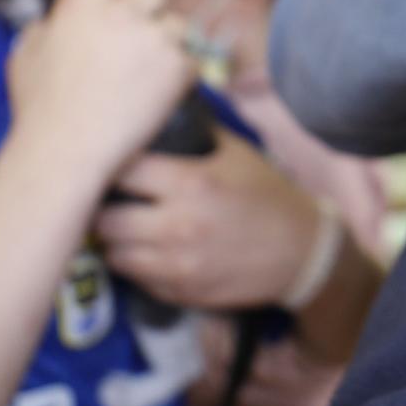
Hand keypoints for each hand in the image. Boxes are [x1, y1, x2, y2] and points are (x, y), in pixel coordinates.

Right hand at [5, 0, 194, 191]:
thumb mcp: (24, 56)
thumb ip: (44, 28)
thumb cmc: (40, 110)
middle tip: (131, 47)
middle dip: (145, 14)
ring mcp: (153, 39)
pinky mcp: (178, 68)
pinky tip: (156, 95)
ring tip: (142, 77)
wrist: (65, 153)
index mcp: (81, 1)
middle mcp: (121, 12)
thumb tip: (52, 23)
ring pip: (176, 25)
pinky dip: (180, 76)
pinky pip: (191, 60)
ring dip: (166, 44)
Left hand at [93, 130, 322, 309]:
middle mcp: (177, 226)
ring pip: (113, 253)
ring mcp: (177, 265)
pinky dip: (136, 264)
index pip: (121, 170)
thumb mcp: (235, 153)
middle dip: (105, 207)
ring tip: (127, 227)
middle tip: (111, 201)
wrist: (301, 252)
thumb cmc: (267, 194)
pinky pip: (135, 278)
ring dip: (116, 240)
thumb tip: (154, 112)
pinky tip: (150, 250)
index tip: (111, 164)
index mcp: (190, 183)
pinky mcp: (180, 292)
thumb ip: (192, 134)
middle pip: (105, 219)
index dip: (112, 165)